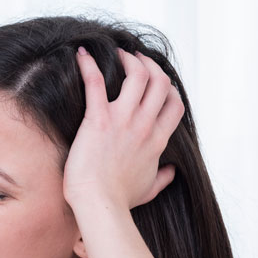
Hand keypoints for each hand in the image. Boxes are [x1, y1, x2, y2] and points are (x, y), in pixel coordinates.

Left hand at [63, 47, 182, 213]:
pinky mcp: (98, 120)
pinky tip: (82, 54)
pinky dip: (89, 65)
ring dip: (129, 60)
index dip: (170, 88)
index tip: (159, 81)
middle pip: (160, 83)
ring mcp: (123, 121)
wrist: (99, 204)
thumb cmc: (119, 200)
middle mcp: (145, 126)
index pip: (175, 105)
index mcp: (157, 140)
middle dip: (151, 65)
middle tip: (136, 58)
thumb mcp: (149, 188)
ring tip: (118, 53)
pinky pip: (96, 83)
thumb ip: (163, 178)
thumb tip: (172, 173)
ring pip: (138, 76)